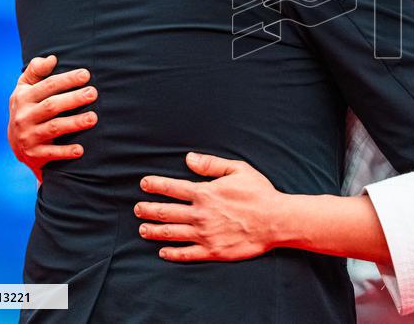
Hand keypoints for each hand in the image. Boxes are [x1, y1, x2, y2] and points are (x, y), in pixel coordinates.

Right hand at [7, 55, 97, 180]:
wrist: (17, 145)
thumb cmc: (29, 108)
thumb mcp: (26, 89)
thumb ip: (36, 71)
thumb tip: (51, 58)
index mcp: (23, 98)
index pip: (47, 86)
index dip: (67, 79)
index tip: (86, 74)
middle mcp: (24, 117)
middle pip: (52, 106)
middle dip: (74, 99)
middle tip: (93, 93)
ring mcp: (28, 136)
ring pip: (54, 128)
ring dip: (74, 123)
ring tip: (93, 118)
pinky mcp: (34, 154)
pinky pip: (51, 153)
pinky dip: (66, 151)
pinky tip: (81, 150)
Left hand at [136, 153, 284, 261]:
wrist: (276, 221)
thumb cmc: (259, 193)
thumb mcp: (238, 170)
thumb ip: (211, 164)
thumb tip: (188, 159)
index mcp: (205, 193)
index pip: (172, 188)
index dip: (155, 185)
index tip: (143, 184)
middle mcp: (200, 214)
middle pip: (166, 212)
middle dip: (148, 209)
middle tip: (137, 208)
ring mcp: (204, 234)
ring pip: (171, 233)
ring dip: (153, 231)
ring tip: (142, 229)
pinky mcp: (212, 251)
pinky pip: (186, 254)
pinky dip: (172, 253)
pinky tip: (163, 252)